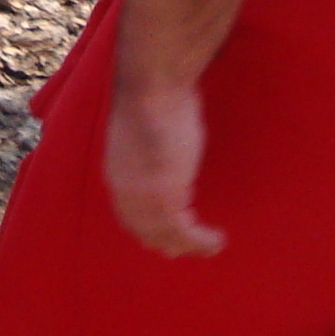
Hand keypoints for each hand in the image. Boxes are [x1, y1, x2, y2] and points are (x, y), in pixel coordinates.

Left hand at [103, 75, 224, 258]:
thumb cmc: (155, 96)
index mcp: (118, 172)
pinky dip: (201, 242)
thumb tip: (168, 148)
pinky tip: (216, 241)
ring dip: (190, 246)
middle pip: (144, 230)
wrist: (152, 88)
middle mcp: (125, 191)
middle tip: (188, 247)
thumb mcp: (148, 129)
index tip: (169, 227)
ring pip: (166, 237)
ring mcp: (143, 198)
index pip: (129, 212)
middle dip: (167, 241)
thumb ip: (154, 148)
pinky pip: (184, 233)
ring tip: (210, 247)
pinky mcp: (164, 200)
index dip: (149, 224)